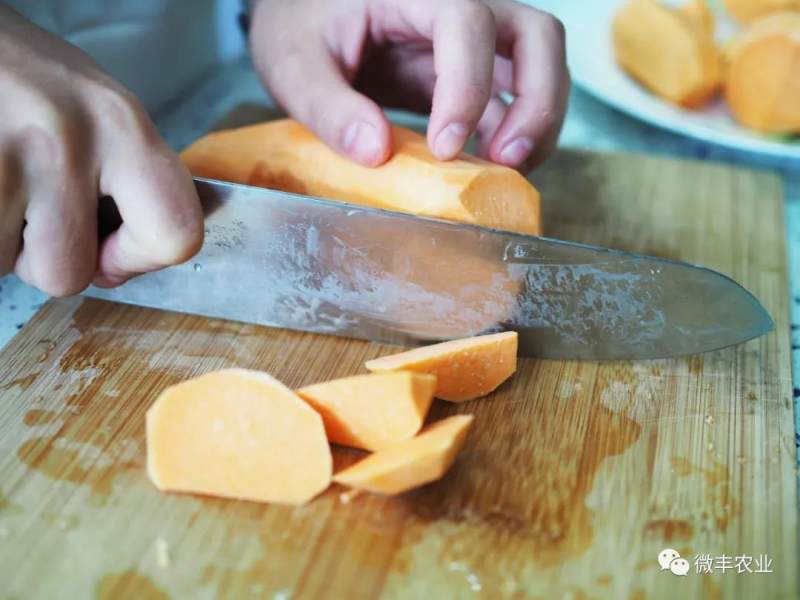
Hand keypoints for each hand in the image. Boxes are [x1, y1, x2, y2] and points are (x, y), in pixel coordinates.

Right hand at [0, 6, 202, 295]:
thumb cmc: (26, 76)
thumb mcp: (99, 109)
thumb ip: (132, 178)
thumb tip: (133, 257)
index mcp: (122, 125)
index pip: (176, 235)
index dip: (142, 259)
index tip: (114, 246)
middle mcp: (69, 141)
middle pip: (71, 274)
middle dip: (52, 261)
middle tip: (40, 218)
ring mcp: (6, 158)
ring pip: (11, 265)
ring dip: (5, 241)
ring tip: (3, 184)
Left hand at [250, 0, 568, 170]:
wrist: (307, 21)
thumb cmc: (299, 27)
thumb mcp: (293, 63)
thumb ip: (327, 106)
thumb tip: (376, 152)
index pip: (468, 23)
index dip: (467, 87)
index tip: (443, 149)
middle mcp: (460, 6)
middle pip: (537, 36)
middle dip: (536, 101)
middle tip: (506, 158)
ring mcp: (472, 41)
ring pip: (540, 65)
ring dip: (536, 121)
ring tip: (505, 169)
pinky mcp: (470, 73)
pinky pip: (512, 99)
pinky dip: (512, 134)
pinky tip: (487, 168)